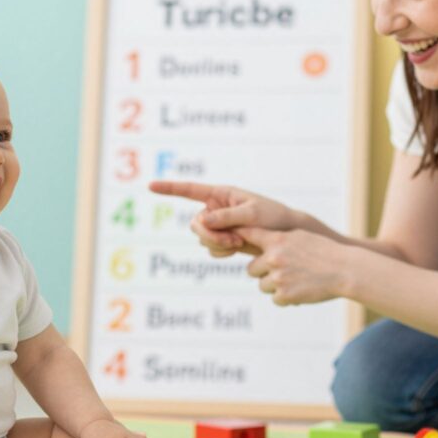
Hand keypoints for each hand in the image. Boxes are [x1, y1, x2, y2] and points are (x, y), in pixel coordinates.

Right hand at [149, 181, 296, 257]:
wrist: (287, 235)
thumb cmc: (273, 218)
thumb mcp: (252, 214)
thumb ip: (227, 217)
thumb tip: (203, 221)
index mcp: (221, 194)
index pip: (190, 190)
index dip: (170, 188)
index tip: (150, 186)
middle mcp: (216, 208)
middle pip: (195, 224)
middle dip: (210, 235)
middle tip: (233, 241)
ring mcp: (218, 225)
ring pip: (202, 239)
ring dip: (219, 244)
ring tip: (240, 242)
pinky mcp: (223, 239)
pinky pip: (211, 249)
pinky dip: (221, 251)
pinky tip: (237, 248)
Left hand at [237, 227, 351, 305]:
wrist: (344, 269)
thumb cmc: (324, 251)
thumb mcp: (300, 237)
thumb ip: (277, 240)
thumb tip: (259, 243)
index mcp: (276, 240)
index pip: (246, 236)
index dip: (235, 236)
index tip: (221, 234)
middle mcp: (273, 258)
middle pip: (251, 269)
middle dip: (264, 272)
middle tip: (284, 270)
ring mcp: (278, 277)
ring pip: (263, 286)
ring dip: (275, 286)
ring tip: (297, 279)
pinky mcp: (284, 295)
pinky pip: (275, 299)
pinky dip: (286, 297)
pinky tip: (302, 289)